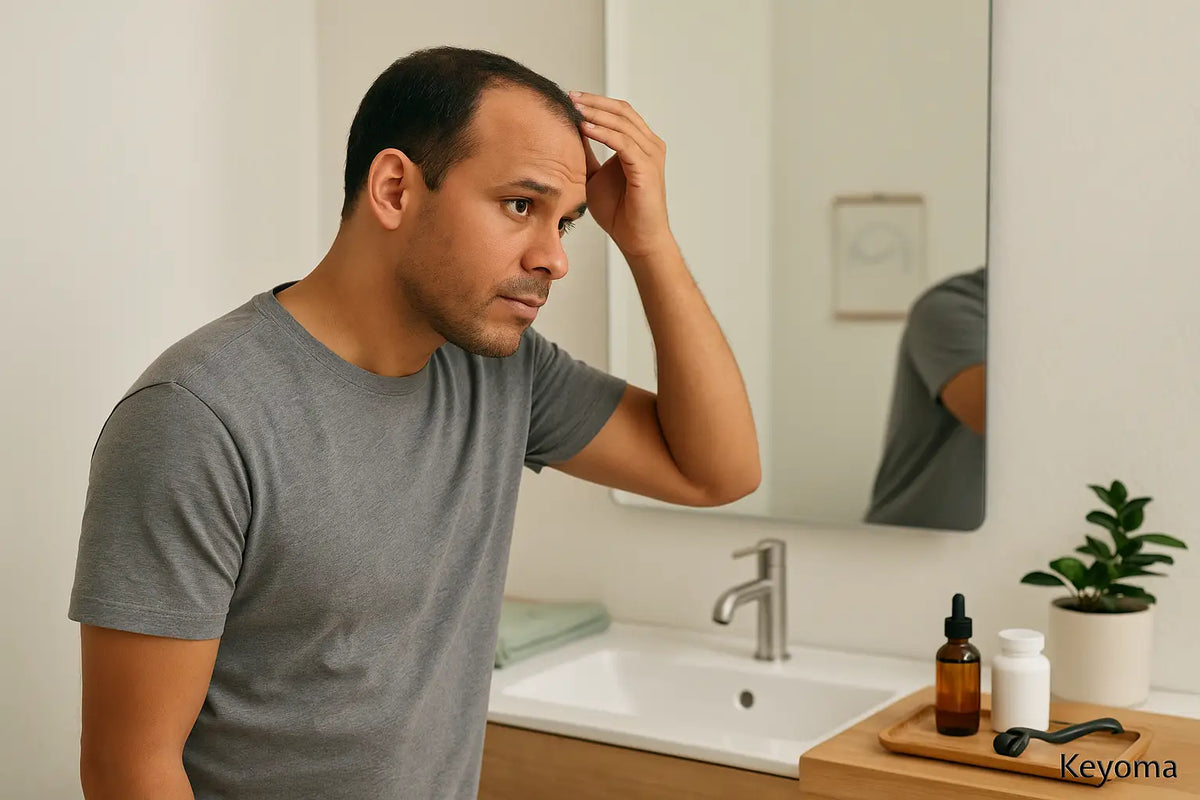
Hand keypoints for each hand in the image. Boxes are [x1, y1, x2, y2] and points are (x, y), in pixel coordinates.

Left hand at [569, 91, 673, 258]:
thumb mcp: (594, 175)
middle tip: (569, 97)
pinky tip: (584, 128)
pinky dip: (603, 133)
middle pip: (622, 111)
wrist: (637, 239)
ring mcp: (651, 155)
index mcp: (641, 144)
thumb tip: (569, 133)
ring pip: (622, 123)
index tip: (570, 98)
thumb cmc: (619, 212)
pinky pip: (623, 143)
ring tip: (573, 108)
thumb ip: (586, 153)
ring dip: (596, 114)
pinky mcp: (646, 168)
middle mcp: (650, 145)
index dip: (595, 102)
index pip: (619, 112)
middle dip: (593, 102)